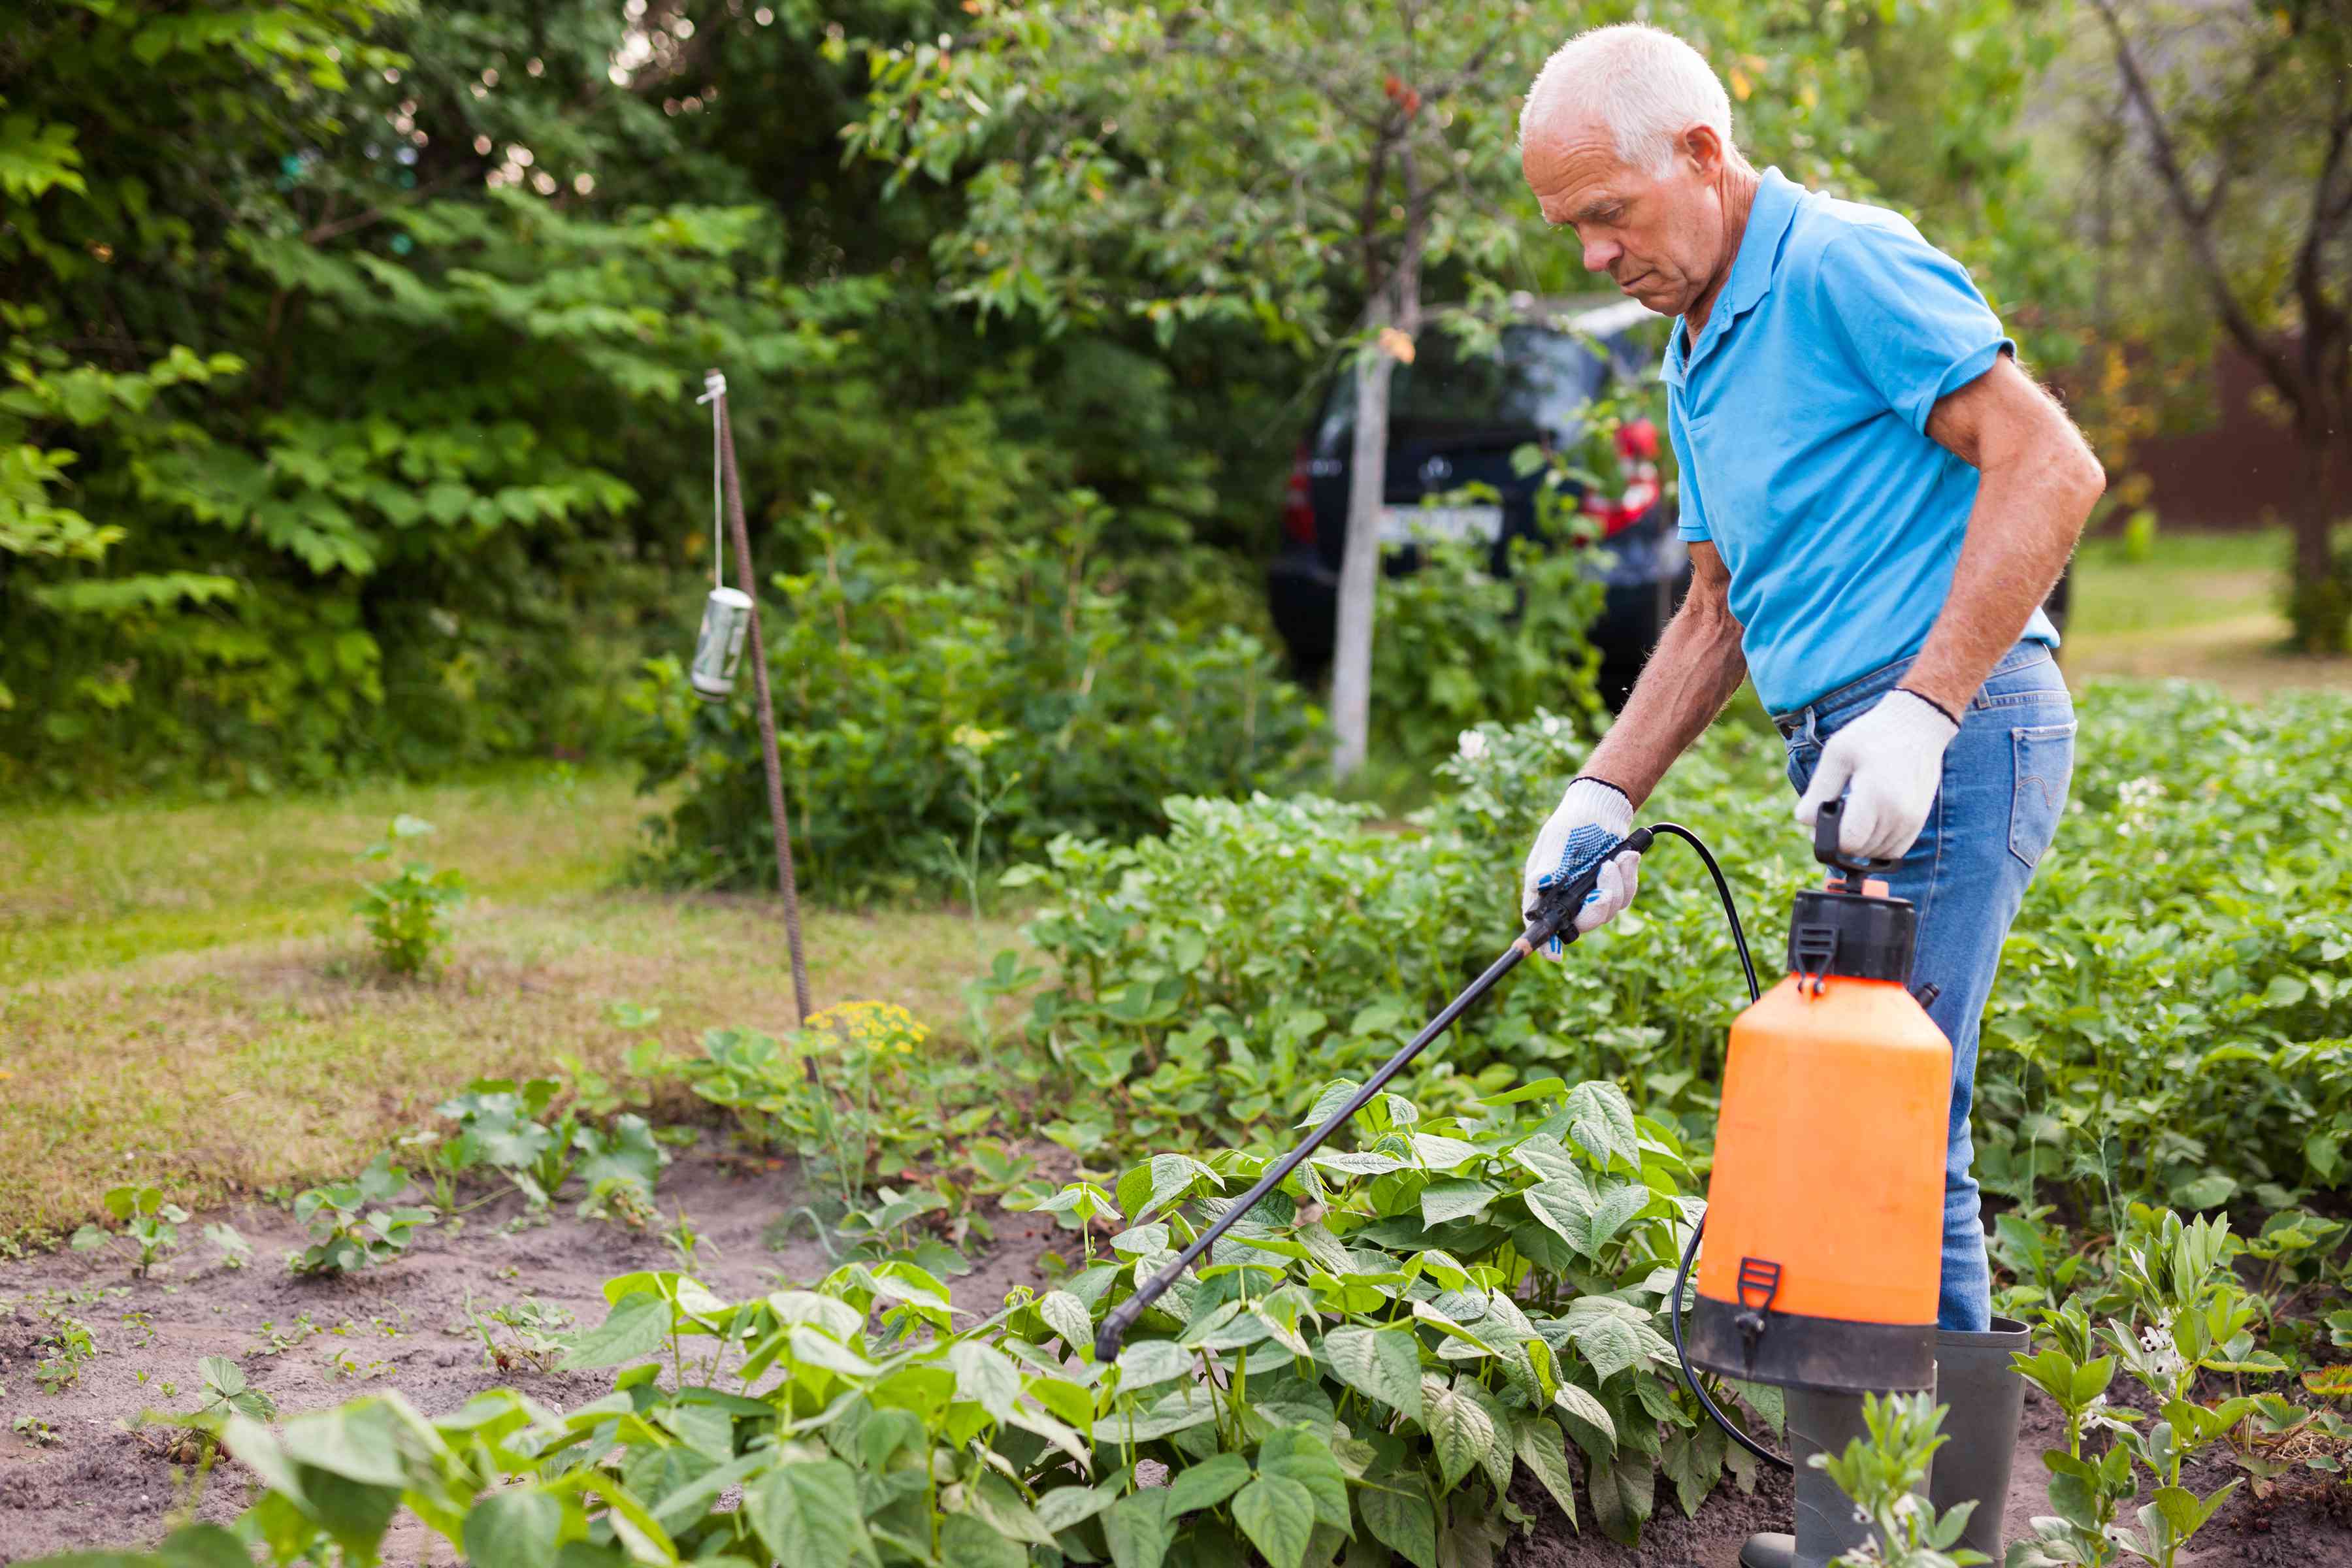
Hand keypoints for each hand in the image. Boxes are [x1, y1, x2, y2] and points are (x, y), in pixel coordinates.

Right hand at [1521, 776, 1641, 957]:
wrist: (1601, 810)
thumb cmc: (1572, 824)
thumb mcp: (1558, 840)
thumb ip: (1550, 864)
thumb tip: (1540, 884)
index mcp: (1545, 892)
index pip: (1541, 925)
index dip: (1546, 943)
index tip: (1554, 955)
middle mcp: (1567, 900)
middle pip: (1582, 924)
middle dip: (1597, 907)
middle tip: (1604, 886)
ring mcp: (1591, 897)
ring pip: (1609, 911)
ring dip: (1616, 884)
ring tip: (1617, 858)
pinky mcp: (1613, 890)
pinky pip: (1626, 897)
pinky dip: (1629, 877)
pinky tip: (1627, 856)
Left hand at [1793, 688, 1959, 859]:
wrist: (1918, 724)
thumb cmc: (1873, 734)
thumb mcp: (1837, 754)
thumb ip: (1819, 790)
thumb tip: (1803, 821)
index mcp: (1876, 796)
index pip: (1848, 842)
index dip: (1829, 837)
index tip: (1823, 819)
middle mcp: (1899, 813)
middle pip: (1860, 850)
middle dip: (1841, 838)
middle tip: (1835, 812)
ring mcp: (1913, 819)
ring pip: (1877, 853)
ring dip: (1859, 841)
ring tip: (1854, 811)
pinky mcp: (1920, 820)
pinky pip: (1895, 849)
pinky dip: (1877, 843)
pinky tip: (1868, 820)